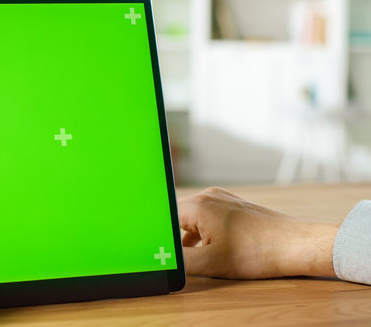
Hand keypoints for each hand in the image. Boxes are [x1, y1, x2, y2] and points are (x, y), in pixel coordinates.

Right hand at [179, 187, 338, 278]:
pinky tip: (217, 250)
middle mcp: (207, 196)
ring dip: (193, 239)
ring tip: (204, 258)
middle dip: (178, 240)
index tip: (165, 254)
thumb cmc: (257, 252)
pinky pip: (209, 217)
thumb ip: (181, 261)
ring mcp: (222, 198)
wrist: (295, 244)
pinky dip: (207, 233)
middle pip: (179, 219)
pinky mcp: (234, 205)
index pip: (165, 221)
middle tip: (185, 259)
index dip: (163, 240)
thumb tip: (164, 259)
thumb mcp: (211, 263)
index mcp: (197, 206)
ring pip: (194, 219)